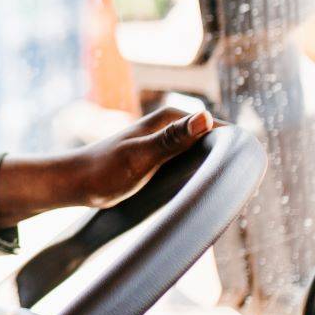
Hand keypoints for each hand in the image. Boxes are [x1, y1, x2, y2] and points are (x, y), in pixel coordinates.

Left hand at [0, 107, 214, 227]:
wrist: (74, 183)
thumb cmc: (104, 171)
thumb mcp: (140, 157)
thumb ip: (172, 139)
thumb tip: (205, 118)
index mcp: (172, 117)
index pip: (219, 128)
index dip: (234, 152)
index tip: (240, 180)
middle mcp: (172, 125)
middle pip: (214, 142)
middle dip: (225, 163)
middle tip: (229, 194)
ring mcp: (166, 142)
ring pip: (203, 155)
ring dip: (211, 172)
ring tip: (216, 197)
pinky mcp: (161, 158)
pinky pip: (189, 165)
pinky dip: (197, 177)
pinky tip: (199, 195)